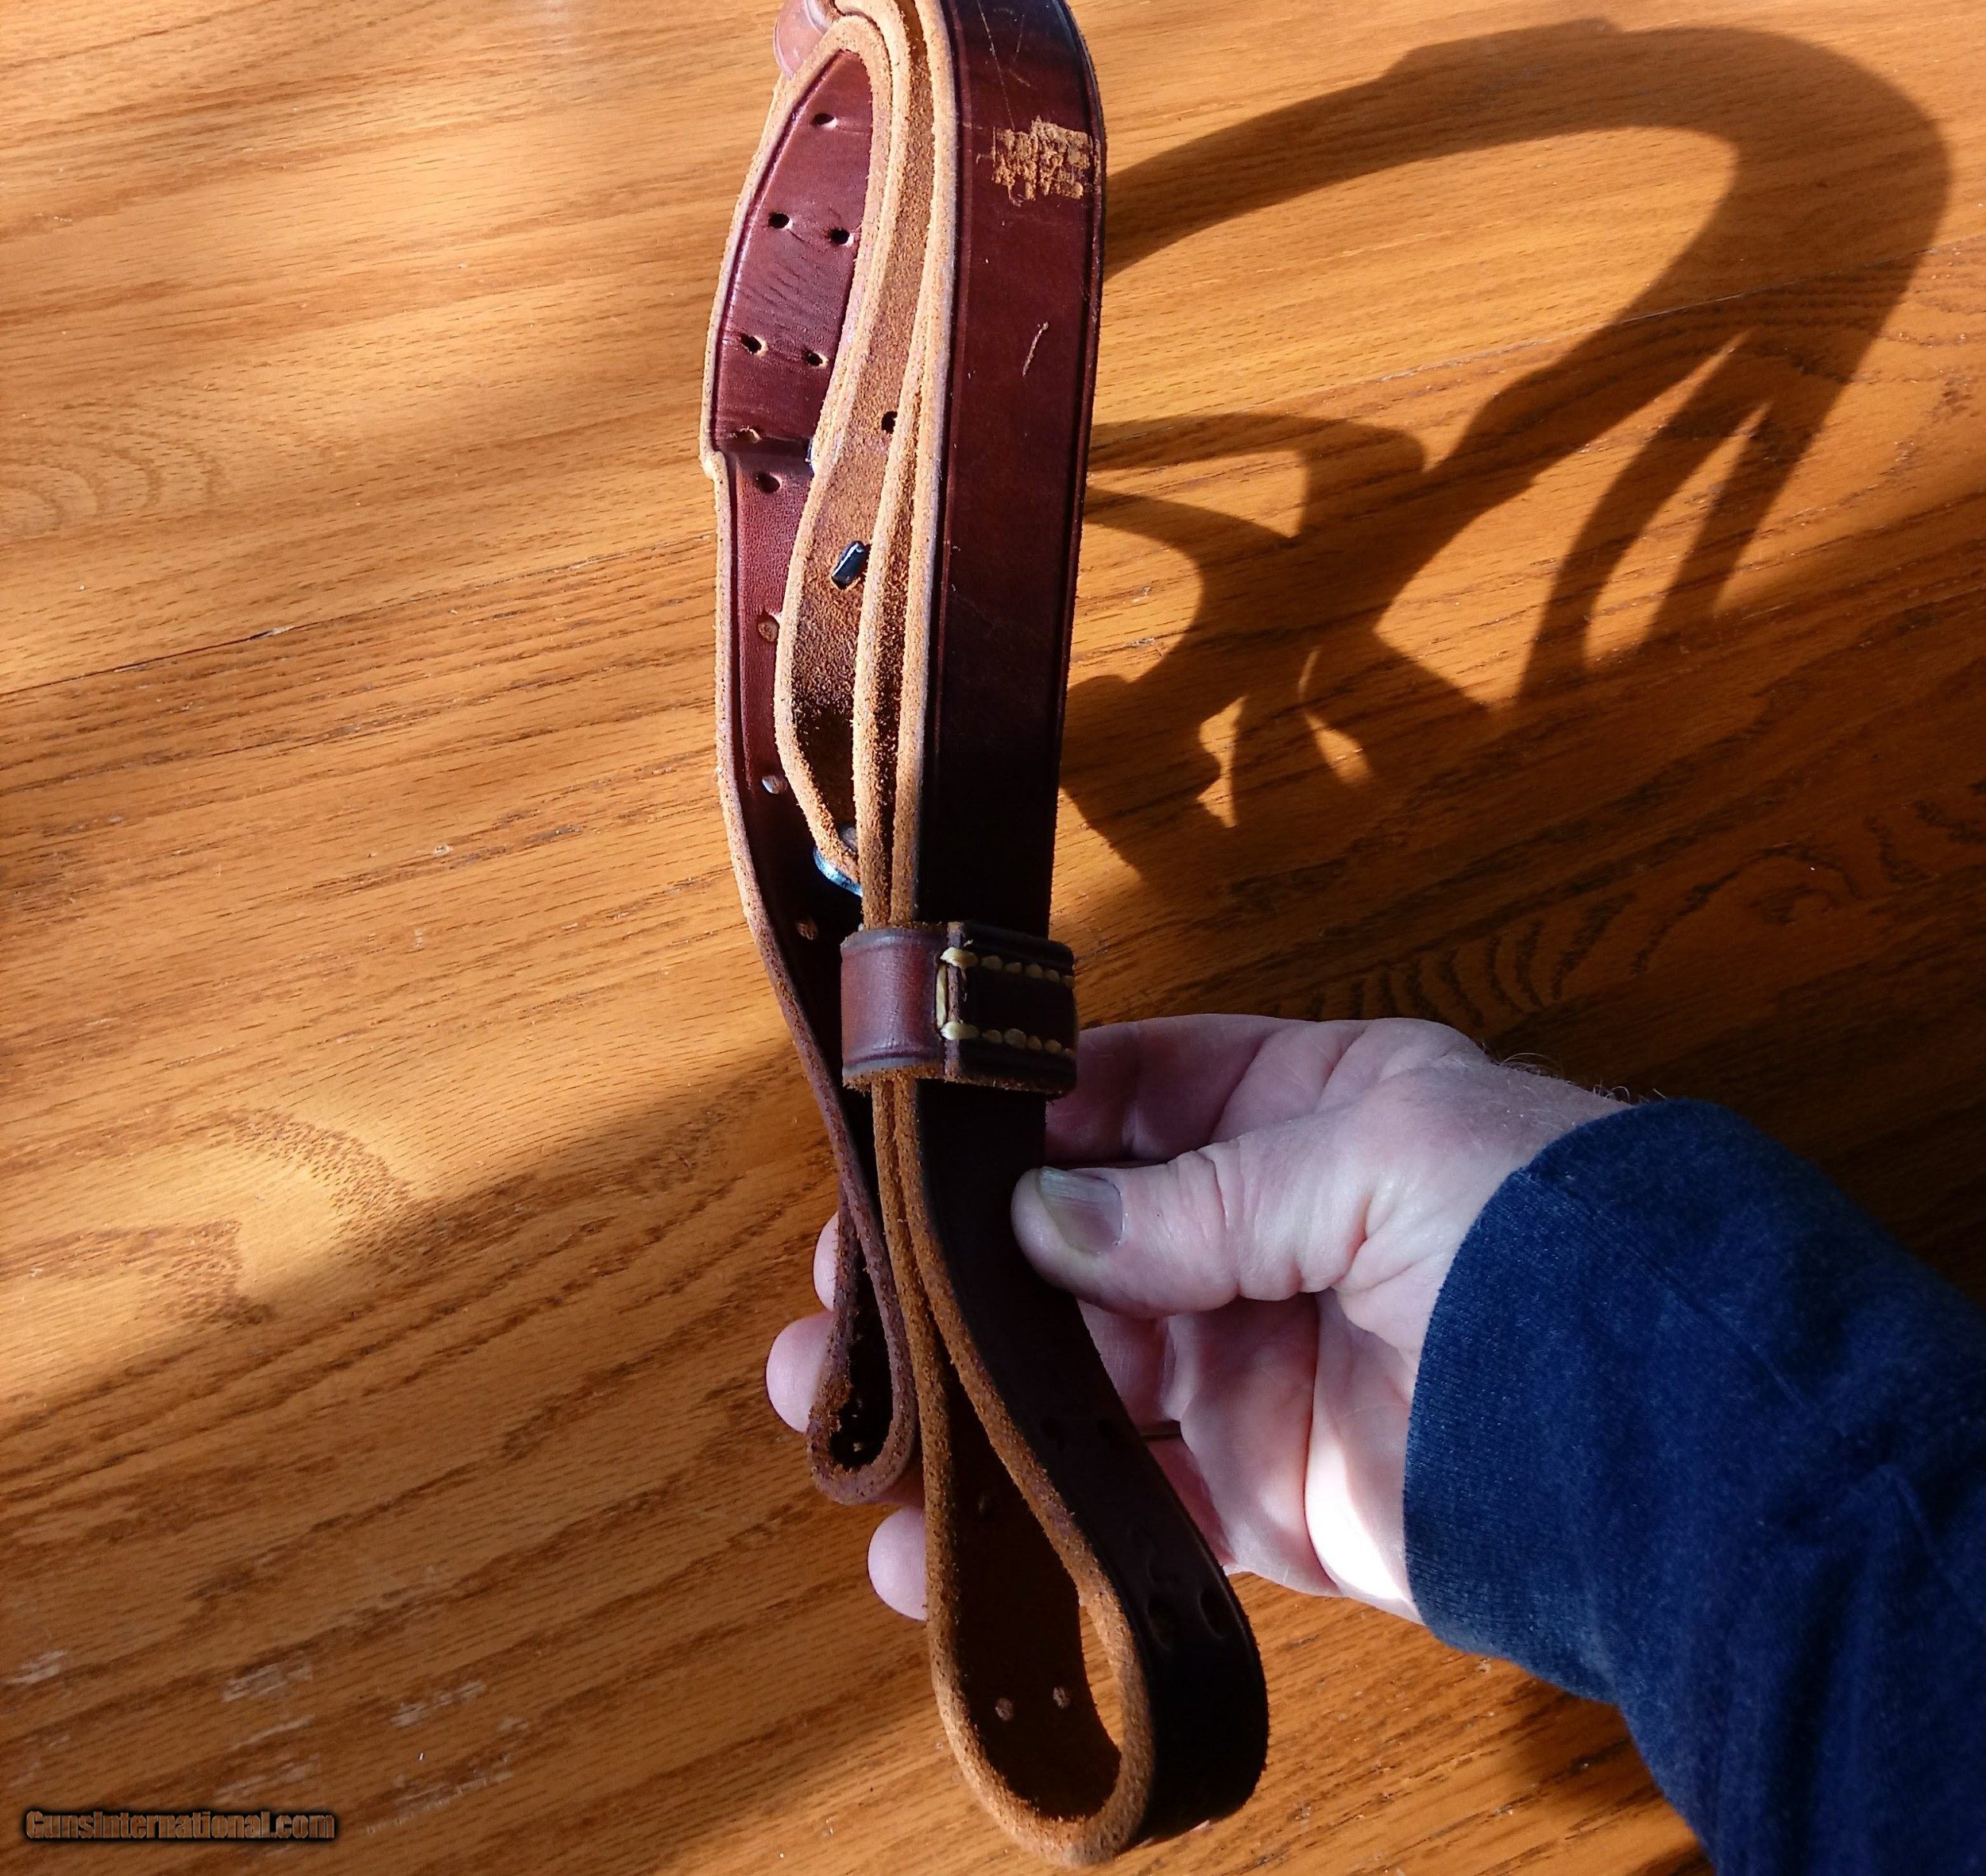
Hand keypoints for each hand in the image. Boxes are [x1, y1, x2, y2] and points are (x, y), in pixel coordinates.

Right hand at [766, 1014, 1622, 1621]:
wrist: (1667, 1436)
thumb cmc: (1540, 1233)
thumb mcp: (1372, 1155)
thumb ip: (1198, 1195)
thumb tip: (1039, 1221)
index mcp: (1302, 1111)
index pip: (1127, 1094)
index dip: (1019, 1117)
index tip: (911, 1150)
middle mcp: (1265, 1230)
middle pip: (1073, 1243)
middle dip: (956, 1267)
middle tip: (843, 1302)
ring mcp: (1256, 1364)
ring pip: (1077, 1375)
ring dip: (965, 1395)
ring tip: (845, 1420)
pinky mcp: (1260, 1494)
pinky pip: (1125, 1500)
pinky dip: (1034, 1517)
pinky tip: (934, 1541)